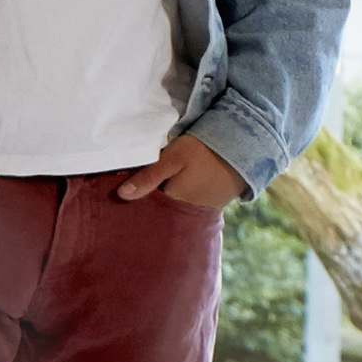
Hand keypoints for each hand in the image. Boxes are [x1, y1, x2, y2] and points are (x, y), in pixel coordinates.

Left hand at [113, 134, 248, 211]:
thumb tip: (121, 195)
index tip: (118, 196)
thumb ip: (149, 176)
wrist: (243, 148)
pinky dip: (174, 201)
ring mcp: (198, 211)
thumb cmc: (205, 152)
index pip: (146, 210)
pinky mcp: (207, 206)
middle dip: (145, 205)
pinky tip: (168, 190)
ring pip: (170, 210)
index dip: (133, 204)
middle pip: (158, 213)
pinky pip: (183, 207)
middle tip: (129, 193)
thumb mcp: (173, 158)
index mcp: (175, 204)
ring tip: (147, 191)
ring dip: (160, 203)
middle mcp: (186, 214)